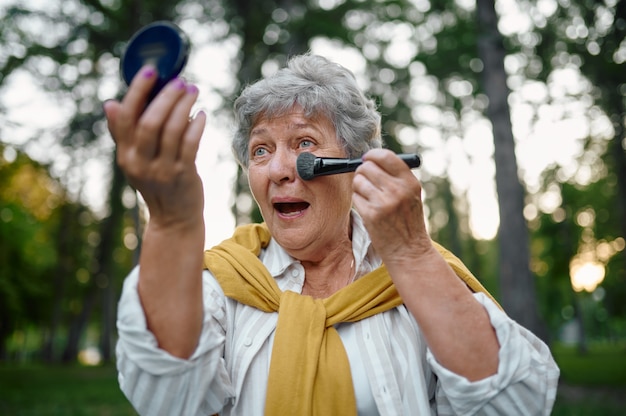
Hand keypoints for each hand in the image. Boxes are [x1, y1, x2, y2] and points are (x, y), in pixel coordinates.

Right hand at [103, 66, 205, 228]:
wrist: (174, 219)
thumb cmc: (157, 183)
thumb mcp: (135, 161)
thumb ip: (123, 134)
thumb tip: (110, 103)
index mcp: (125, 155)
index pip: (126, 118)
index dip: (137, 91)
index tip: (150, 70)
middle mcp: (140, 163)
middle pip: (150, 121)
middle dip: (166, 97)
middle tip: (180, 81)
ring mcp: (162, 170)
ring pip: (173, 130)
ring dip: (185, 106)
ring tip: (193, 91)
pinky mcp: (184, 175)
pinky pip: (191, 143)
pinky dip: (197, 125)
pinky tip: (202, 114)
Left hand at [352, 149, 432, 264]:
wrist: (409, 250)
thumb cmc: (408, 222)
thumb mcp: (412, 195)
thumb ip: (396, 176)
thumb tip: (371, 158)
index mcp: (410, 182)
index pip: (386, 156)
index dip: (372, 155)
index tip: (367, 159)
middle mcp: (397, 190)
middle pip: (367, 167)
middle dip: (363, 172)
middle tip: (367, 182)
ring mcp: (383, 203)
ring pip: (358, 181)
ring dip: (359, 187)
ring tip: (370, 198)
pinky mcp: (370, 215)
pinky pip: (355, 197)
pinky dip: (358, 201)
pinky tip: (369, 209)